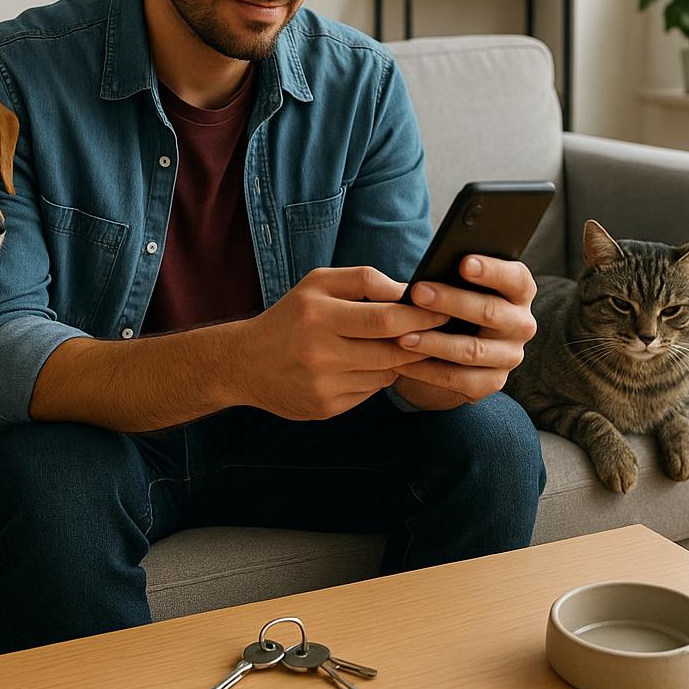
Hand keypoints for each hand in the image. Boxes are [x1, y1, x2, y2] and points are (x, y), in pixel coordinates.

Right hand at [241, 266, 447, 420]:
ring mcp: (323, 385)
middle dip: (420, 340)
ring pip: (385, 372)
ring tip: (398, 344)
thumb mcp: (318, 283)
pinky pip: (370, 392)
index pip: (386, 318)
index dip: (421, 316)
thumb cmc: (290, 316)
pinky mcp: (325, 408)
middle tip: (439, 331)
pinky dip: (376, 377)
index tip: (443, 311)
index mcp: (319, 315)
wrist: (245, 363)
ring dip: (399, 359)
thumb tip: (409, 291)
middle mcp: (320, 352)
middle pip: (392, 350)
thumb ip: (364, 280)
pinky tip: (364, 365)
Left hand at [390, 255, 537, 405]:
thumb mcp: (459, 287)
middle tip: (417, 292)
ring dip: (434, 342)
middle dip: (451, 301)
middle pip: (490, 312)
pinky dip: (427, 371)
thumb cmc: (454, 304)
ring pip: (471, 350)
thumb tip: (429, 275)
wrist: (451, 350)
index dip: (492, 270)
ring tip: (402, 336)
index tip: (463, 263)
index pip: (516, 278)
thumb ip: (454, 277)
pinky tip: (402, 362)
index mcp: (519, 293)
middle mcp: (521, 325)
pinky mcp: (491, 383)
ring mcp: (509, 356)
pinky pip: (458, 378)